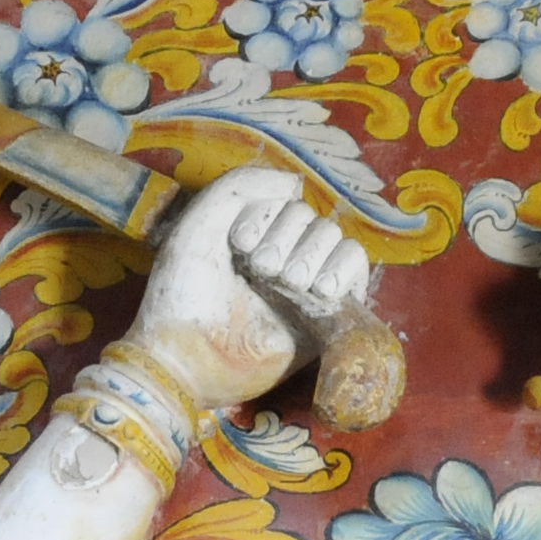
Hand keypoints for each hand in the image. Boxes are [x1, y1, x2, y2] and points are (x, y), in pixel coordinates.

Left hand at [128, 168, 373, 414]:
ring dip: (311, 254)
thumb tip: (295, 183)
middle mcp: (282, 258)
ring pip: (335, 238)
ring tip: (287, 283)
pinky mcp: (326, 318)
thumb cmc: (184, 294)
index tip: (238, 245)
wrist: (186, 356)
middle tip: (261, 270)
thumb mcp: (199, 223)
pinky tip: (317, 290)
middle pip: (312, 217)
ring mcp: (304, 288)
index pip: (285, 198)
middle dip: (287, 236)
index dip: (266, 213)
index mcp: (253, 236)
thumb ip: (242, 185)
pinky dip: (342, 268)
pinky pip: (356, 269)